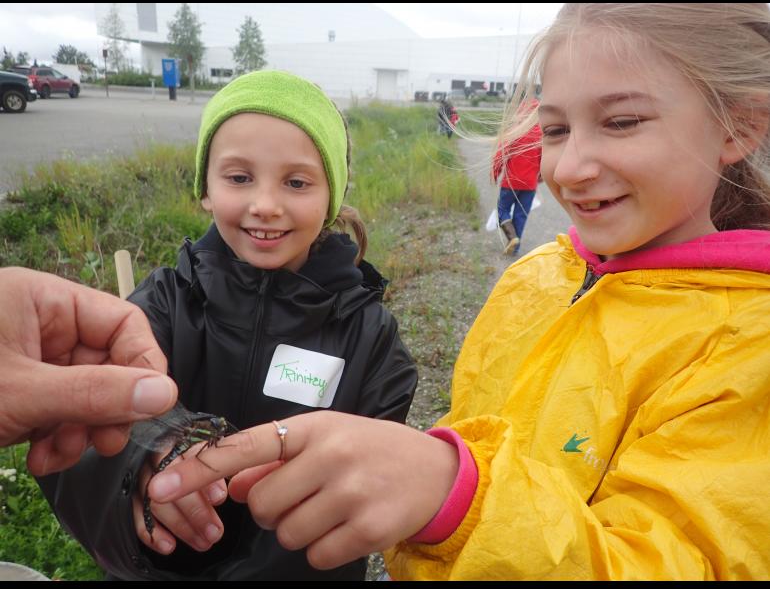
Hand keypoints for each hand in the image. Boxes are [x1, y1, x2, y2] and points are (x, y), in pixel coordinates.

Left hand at [0, 267, 176, 474]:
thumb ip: (95, 392)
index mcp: (44, 300)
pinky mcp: (21, 392)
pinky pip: (61, 412)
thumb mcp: (22, 392)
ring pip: (86, 394)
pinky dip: (58, 440)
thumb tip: (166, 394)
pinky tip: (40, 458)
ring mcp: (31, 360)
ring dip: (81, 432)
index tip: (148, 406)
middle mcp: (43, 325)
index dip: (143, 364)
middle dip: (106, 409)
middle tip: (105, 442)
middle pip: (108, 363)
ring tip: (60, 455)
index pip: (123, 322)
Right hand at [133, 449, 226, 554]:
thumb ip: (211, 468)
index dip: (202, 478)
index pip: (186, 457)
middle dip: (195, 510)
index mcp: (174, 439)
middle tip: (215, 532)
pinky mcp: (128, 495)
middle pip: (169, 483)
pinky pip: (134, 516)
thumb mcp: (209, 452)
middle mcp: (152, 455)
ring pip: (153, 502)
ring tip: (201, 542)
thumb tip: (218, 496)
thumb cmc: (198, 458)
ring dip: (179, 526)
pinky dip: (151, 533)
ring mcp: (138, 475)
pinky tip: (168, 546)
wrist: (172, 455)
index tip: (219, 498)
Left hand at [148, 412, 458, 569]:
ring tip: (331, 509)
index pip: (245, 446)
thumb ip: (276, 459)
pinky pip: (315, 554)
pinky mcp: (369, 527)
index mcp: (314, 428)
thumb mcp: (326, 438)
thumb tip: (231, 486)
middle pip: (261, 505)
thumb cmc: (372, 449)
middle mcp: (331, 454)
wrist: (435, 470)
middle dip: (273, 511)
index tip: (157, 485)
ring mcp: (351, 491)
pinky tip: (348, 527)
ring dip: (300, 530)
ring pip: (286, 533)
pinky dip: (324, 548)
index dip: (197, 467)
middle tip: (304, 498)